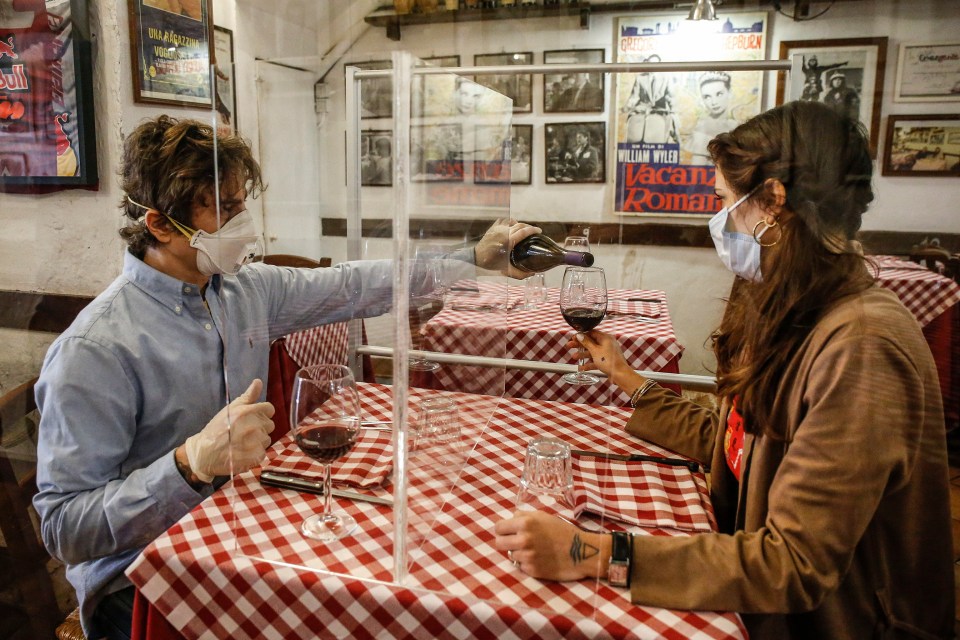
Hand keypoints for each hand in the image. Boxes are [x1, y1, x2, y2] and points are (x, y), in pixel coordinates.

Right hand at [184, 379, 274, 481]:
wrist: (203, 453)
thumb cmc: (216, 429)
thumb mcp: (230, 409)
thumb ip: (248, 396)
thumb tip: (259, 381)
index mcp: (246, 412)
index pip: (269, 409)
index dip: (262, 413)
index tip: (253, 418)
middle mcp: (253, 426)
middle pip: (270, 424)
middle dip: (260, 427)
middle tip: (245, 431)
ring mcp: (254, 442)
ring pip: (267, 439)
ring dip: (258, 441)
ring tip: (243, 442)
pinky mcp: (254, 457)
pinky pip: (263, 452)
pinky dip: (255, 453)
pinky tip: (243, 452)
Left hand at [474, 218, 540, 278]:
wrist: (476, 258)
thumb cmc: (491, 264)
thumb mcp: (506, 270)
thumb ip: (520, 274)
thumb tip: (533, 274)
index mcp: (508, 240)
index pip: (524, 231)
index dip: (533, 230)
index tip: (539, 231)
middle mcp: (504, 232)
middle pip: (520, 225)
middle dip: (529, 227)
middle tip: (534, 232)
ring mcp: (498, 228)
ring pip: (512, 221)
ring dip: (520, 224)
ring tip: (524, 229)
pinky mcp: (493, 227)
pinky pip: (504, 221)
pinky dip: (510, 222)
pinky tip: (512, 226)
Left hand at [494, 511, 608, 581]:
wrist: (582, 551)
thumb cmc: (562, 531)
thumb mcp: (543, 516)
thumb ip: (524, 516)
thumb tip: (510, 519)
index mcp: (525, 523)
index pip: (498, 527)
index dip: (503, 529)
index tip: (508, 531)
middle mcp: (523, 539)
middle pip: (498, 543)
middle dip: (505, 541)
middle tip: (515, 542)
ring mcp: (527, 557)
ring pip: (510, 555)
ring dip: (518, 553)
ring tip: (533, 550)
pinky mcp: (532, 571)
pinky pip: (521, 566)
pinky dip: (527, 563)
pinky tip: (539, 559)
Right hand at [566, 331, 632, 383]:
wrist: (620, 374)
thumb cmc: (608, 361)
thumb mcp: (595, 351)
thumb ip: (586, 342)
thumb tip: (579, 335)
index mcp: (605, 338)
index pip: (591, 333)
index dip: (582, 335)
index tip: (574, 337)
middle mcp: (607, 344)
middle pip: (591, 342)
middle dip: (580, 345)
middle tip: (570, 345)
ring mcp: (607, 352)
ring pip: (593, 352)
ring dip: (583, 354)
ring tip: (574, 357)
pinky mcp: (607, 361)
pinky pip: (596, 360)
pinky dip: (589, 363)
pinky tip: (582, 367)